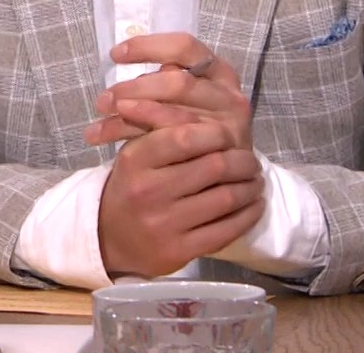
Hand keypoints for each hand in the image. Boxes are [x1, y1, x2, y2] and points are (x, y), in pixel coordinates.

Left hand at [84, 33, 251, 151]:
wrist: (231, 177)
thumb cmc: (198, 129)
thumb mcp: (184, 101)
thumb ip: (162, 87)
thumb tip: (120, 85)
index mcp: (219, 72)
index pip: (184, 48)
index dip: (148, 47)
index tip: (114, 55)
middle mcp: (228, 95)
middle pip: (177, 83)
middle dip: (133, 89)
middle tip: (101, 102)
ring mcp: (229, 125)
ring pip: (173, 117)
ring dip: (128, 122)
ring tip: (96, 130)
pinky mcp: (222, 155)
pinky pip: (177, 146)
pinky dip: (143, 145)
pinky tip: (118, 152)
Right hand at [96, 119, 264, 277]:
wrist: (108, 236)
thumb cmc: (130, 186)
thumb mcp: (136, 153)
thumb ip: (168, 130)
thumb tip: (215, 113)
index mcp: (136, 159)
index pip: (186, 136)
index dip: (217, 133)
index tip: (229, 135)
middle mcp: (148, 190)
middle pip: (214, 166)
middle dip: (243, 161)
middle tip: (251, 160)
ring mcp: (164, 224)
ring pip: (226, 198)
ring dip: (250, 187)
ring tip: (255, 181)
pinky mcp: (179, 251)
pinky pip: (226, 231)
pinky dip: (248, 216)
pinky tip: (254, 206)